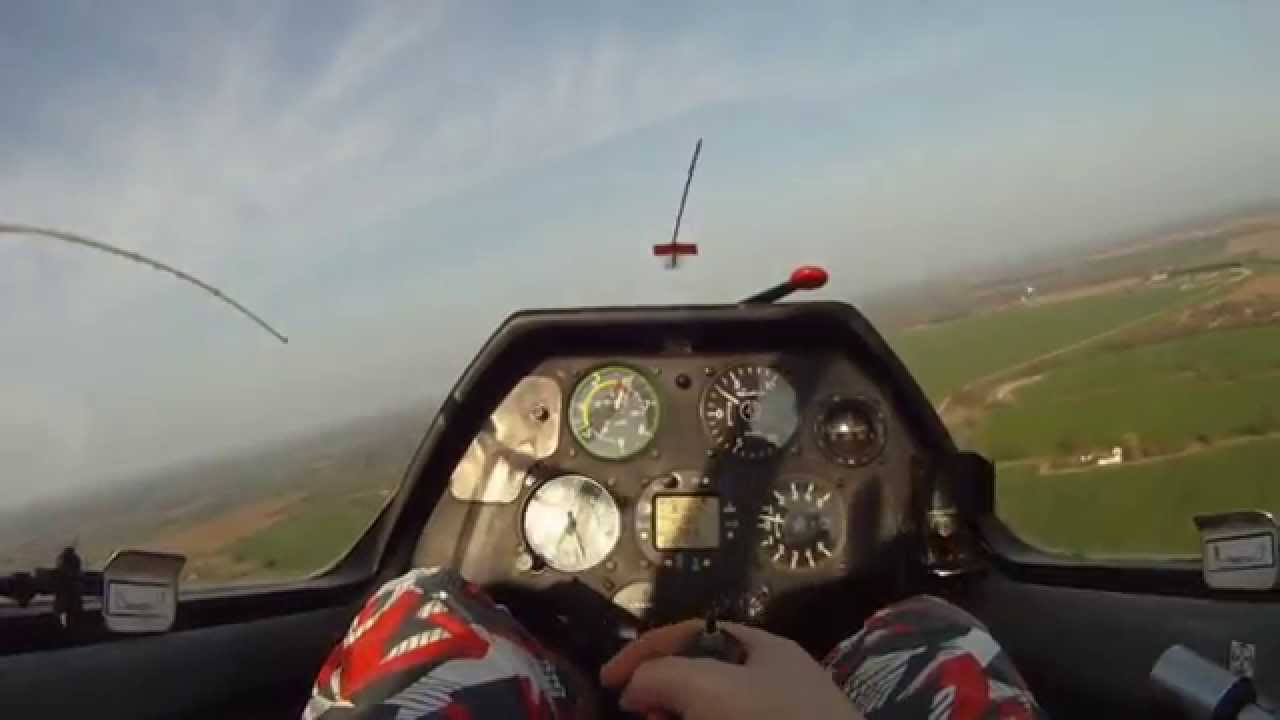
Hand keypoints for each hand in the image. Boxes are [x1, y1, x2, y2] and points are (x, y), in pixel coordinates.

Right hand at [600, 620, 864, 719]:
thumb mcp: (712, 688)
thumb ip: (663, 676)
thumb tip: (633, 688)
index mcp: (762, 651)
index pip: (690, 633)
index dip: (645, 651)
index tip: (607, 682)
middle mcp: (770, 683)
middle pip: (699, 677)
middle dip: (661, 693)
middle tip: (640, 716)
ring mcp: (775, 719)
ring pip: (712, 711)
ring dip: (679, 716)